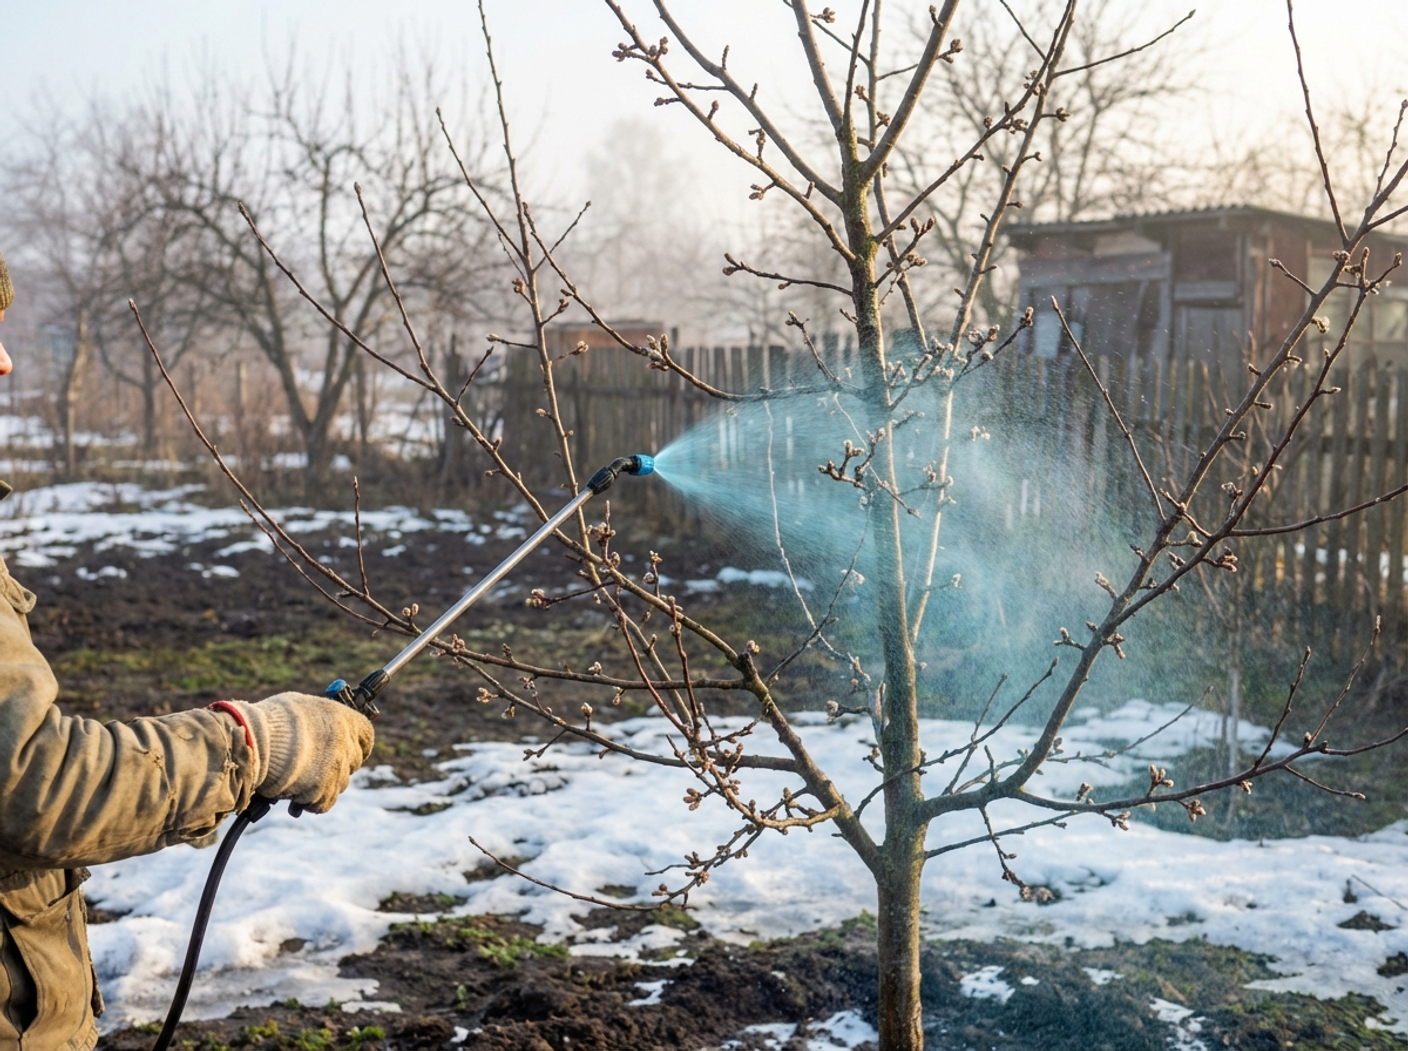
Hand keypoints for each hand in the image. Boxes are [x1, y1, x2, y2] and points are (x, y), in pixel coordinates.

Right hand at [224, 693, 374, 812]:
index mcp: (343, 718)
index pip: (367, 736)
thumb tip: (319, 725)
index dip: (358, 746)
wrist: (253, 743)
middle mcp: (345, 743)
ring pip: (338, 785)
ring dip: (319, 788)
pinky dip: (309, 803)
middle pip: (353, 763)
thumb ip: (317, 720)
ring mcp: (335, 767)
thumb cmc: (270, 721)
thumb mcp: (299, 707)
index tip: (347, 752)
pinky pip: (323, 803)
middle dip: (335, 769)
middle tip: (314, 770)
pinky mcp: (322, 790)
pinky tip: (292, 798)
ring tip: (294, 785)